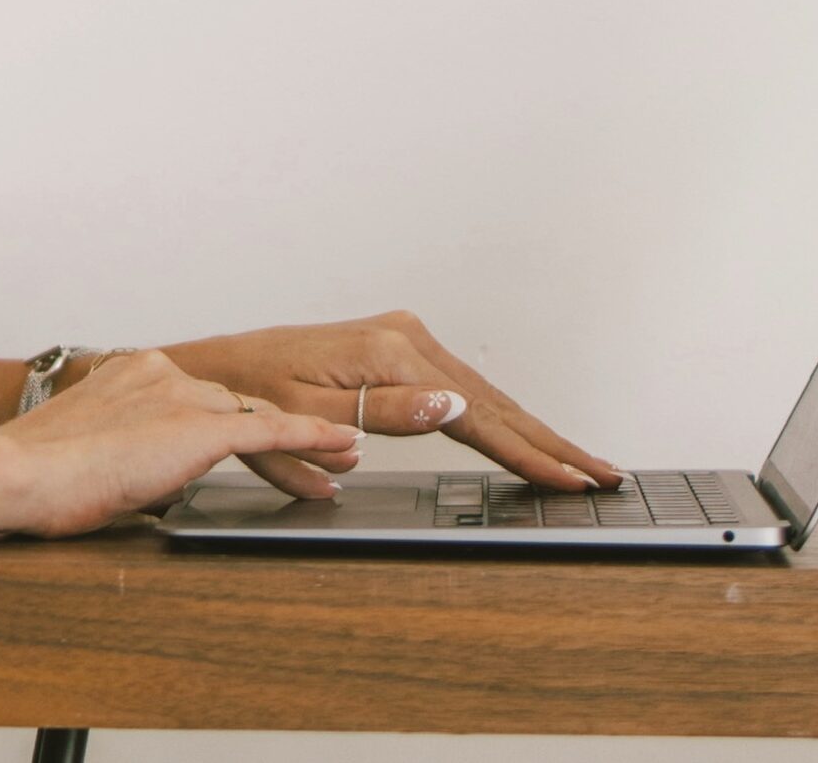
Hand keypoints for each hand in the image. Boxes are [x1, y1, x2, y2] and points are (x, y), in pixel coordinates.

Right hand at [0, 349, 360, 537]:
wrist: (17, 471)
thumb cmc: (40, 474)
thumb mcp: (96, 455)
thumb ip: (137, 458)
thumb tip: (158, 486)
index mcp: (138, 374)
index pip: (203, 397)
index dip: (238, 419)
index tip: (260, 430)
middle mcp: (167, 375)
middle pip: (240, 405)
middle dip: (284, 428)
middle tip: (329, 442)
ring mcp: (184, 396)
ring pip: (260, 417)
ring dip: (306, 439)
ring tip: (344, 455)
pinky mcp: (199, 427)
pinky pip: (271, 432)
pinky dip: (311, 438)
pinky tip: (340, 445)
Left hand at [165, 311, 621, 497]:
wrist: (215, 367)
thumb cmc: (249, 393)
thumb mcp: (309, 411)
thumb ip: (386, 412)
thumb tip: (454, 406)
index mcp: (391, 353)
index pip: (477, 415)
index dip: (527, 455)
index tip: (571, 479)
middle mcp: (407, 337)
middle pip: (495, 401)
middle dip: (550, 443)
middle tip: (602, 473)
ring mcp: (406, 339)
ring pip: (485, 394)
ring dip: (533, 431)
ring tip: (576, 460)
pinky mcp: (399, 348)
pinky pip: (463, 388)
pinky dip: (498, 415)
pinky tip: (521, 432)